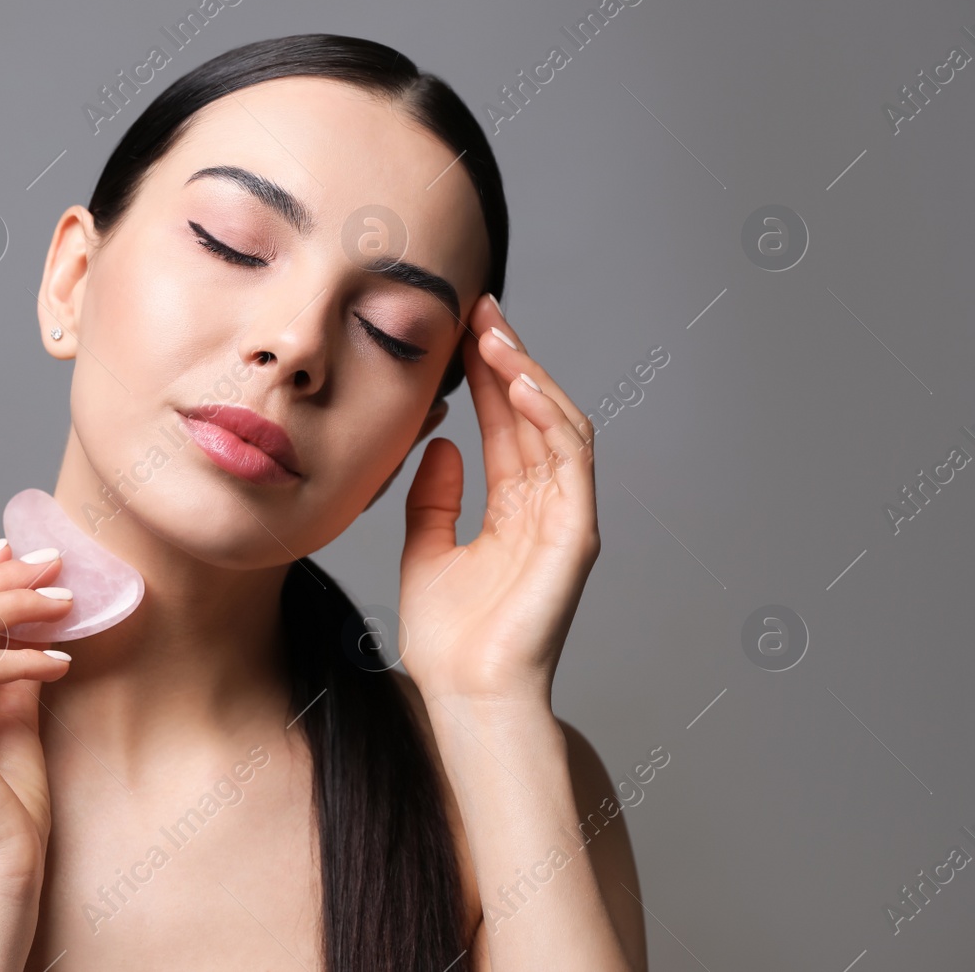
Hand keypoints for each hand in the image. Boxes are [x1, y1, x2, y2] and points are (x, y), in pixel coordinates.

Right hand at [0, 542, 74, 899]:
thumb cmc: (2, 819)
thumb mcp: (8, 726)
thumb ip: (6, 676)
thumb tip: (29, 623)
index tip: (14, 552)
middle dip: (0, 578)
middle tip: (54, 561)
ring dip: (17, 604)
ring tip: (66, 601)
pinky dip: (25, 655)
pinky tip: (61, 661)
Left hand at [398, 294, 599, 705]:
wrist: (465, 693)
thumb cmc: (448, 639)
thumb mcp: (425, 550)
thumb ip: (433, 497)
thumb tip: (439, 442)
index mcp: (513, 509)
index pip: (503, 424)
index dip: (486, 375)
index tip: (463, 327)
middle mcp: (546, 506)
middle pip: (532, 414)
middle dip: (508, 358)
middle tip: (482, 307)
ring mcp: (566, 517)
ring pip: (558, 425)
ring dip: (529, 376)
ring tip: (496, 334)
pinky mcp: (577, 533)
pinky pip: (571, 460)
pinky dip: (548, 417)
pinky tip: (517, 384)